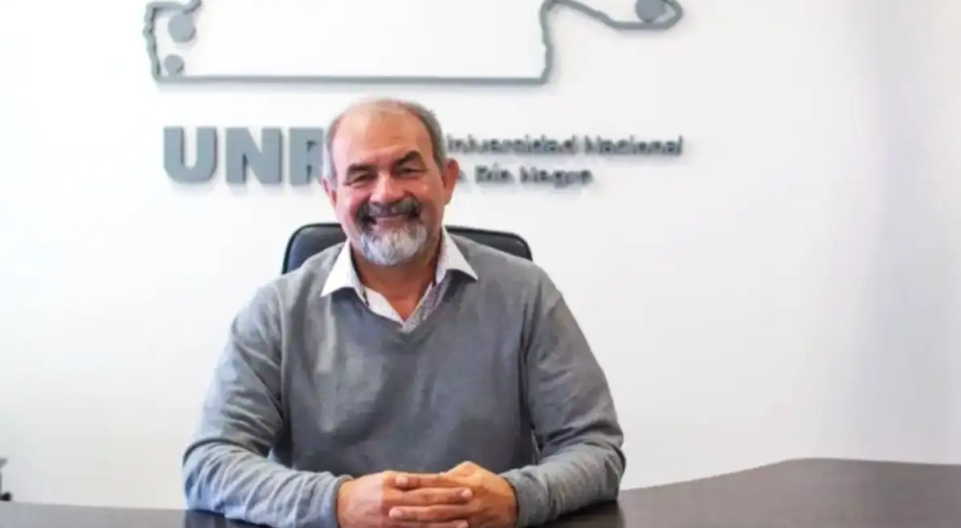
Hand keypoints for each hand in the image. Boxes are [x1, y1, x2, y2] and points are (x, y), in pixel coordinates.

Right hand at [336, 471, 474, 527]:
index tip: (464, 486)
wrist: (340, 507)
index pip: (425, 486)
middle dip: (450, 502)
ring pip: (422, 523)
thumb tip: (432, 481)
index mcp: (393, 484)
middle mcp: (393, 502)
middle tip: (470, 499)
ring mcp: (391, 520)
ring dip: (444, 524)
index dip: (446, 487)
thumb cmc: (365, 489)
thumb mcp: (384, 478)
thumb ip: (407, 481)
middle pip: (427, 503)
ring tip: (464, 522)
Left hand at [389, 462, 517, 527]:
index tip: (397, 480)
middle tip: (390, 507)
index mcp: (462, 482)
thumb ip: (451, 474)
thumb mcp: (472, 470)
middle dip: (410, 505)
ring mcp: (466, 517)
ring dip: (416, 520)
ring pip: (438, 520)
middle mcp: (463, 499)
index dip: (416, 481)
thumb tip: (432, 477)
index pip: (435, 481)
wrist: (514, 503)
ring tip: (396, 520)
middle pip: (433, 503)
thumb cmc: (488, 483)